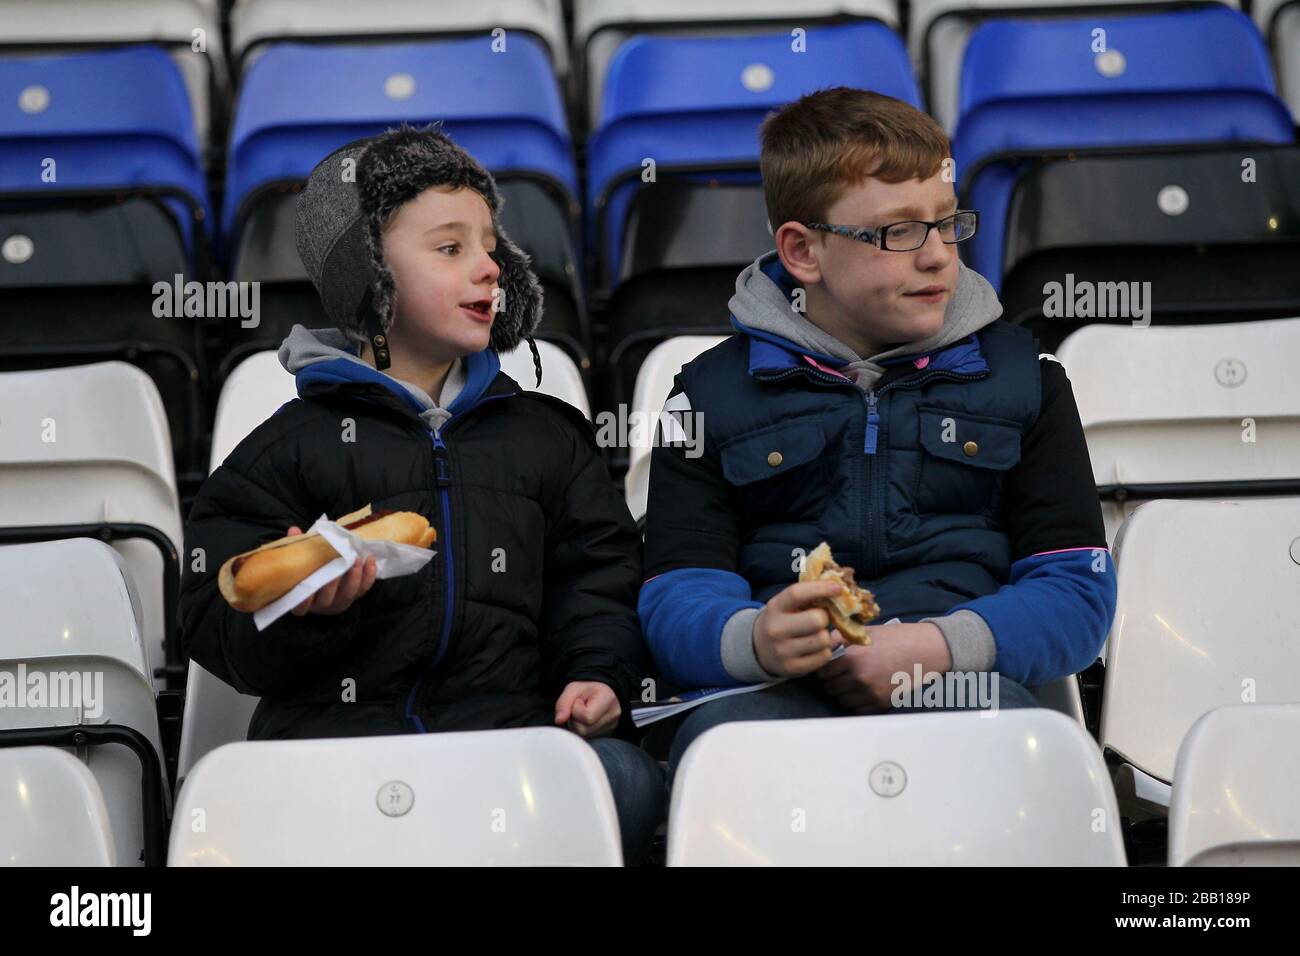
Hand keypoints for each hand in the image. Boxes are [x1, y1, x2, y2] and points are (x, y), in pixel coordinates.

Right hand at [286, 525, 377, 615]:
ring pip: (348, 594)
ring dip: (354, 577)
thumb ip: (298, 548)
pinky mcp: (355, 595)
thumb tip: (294, 530)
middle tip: (337, 568)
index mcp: (304, 600)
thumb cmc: (310, 571)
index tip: (307, 589)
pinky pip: (364, 588)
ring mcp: (340, 601)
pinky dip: (369, 575)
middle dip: (333, 585)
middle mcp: (322, 604)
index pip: (301, 607)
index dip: (304, 601)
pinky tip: (370, 560)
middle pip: (327, 599)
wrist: (327, 583)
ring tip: (356, 559)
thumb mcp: (302, 561)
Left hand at [554, 681, 620, 737]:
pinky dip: (581, 730)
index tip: (579, 701)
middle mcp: (612, 717)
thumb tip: (558, 721)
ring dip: (577, 725)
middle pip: (583, 730)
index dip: (576, 709)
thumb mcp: (573, 689)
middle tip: (579, 708)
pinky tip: (585, 721)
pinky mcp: (604, 736)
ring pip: (582, 736)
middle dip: (575, 719)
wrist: (601, 693)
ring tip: (582, 714)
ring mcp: (610, 729)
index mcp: (608, 699)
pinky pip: (586, 738)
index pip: (587, 717)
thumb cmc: (587, 690)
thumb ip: (563, 703)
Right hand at [753, 580, 847, 677]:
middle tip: (820, 619)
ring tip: (816, 634)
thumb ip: (808, 596)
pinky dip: (825, 651)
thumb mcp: (786, 605)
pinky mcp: (792, 668)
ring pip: (823, 640)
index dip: (820, 589)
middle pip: (816, 620)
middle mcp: (776, 629)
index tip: (837, 588)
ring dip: (826, 636)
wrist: (758, 648)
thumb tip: (839, 590)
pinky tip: (816, 648)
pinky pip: (824, 657)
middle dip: (824, 618)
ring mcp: (783, 651)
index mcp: (775, 608)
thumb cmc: (781, 621)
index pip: (797, 594)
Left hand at [816, 622, 952, 713]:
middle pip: (829, 688)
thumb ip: (841, 638)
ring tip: (849, 682)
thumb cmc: (896, 638)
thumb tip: (822, 644)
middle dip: (830, 681)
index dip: (823, 668)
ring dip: (842, 693)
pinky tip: (862, 691)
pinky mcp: (882, 703)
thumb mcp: (866, 632)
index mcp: (853, 658)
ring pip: (841, 700)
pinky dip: (856, 702)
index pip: (822, 672)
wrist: (926, 650)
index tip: (827, 666)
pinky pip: (858, 709)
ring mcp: (871, 693)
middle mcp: (859, 678)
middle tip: (837, 675)